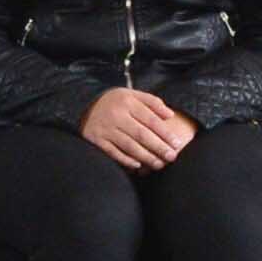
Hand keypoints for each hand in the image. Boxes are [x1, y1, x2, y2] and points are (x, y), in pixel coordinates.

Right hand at [79, 88, 193, 171]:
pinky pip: (113, 152)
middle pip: (142, 134)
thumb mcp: (132, 95)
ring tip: (159, 164)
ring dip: (146, 157)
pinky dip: (126, 160)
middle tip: (172, 157)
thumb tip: (170, 115)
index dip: (165, 133)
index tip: (177, 144)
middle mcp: (116, 115)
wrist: (84, 104)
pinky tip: (138, 165)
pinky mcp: (96, 140)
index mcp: (127, 102)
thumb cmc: (115, 102)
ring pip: (129, 146)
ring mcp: (105, 128)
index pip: (151, 120)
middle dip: (159, 147)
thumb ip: (152, 102)